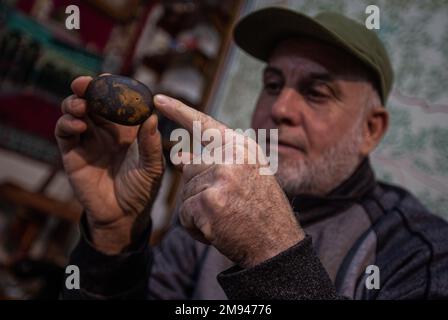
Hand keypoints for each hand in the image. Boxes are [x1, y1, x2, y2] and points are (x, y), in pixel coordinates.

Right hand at [55, 76, 163, 253]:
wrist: (124, 215)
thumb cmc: (142, 190)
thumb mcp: (152, 167)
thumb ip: (151, 144)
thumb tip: (152, 117)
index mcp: (127, 129)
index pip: (117, 102)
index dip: (112, 88)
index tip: (110, 78)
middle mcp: (106, 131)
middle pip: (92, 101)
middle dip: (87, 89)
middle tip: (85, 83)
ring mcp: (88, 140)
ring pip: (75, 112)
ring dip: (74, 103)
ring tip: (81, 106)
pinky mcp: (73, 153)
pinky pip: (65, 132)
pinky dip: (68, 124)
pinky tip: (79, 125)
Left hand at [154, 95, 303, 267]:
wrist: (277, 244)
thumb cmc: (262, 211)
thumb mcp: (245, 178)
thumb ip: (214, 163)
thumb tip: (179, 156)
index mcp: (243, 147)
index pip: (205, 124)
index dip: (179, 110)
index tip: (158, 99)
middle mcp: (232, 156)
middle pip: (190, 168)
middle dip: (199, 189)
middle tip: (227, 206)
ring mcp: (221, 177)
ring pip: (186, 192)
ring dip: (198, 210)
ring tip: (226, 218)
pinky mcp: (208, 202)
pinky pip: (184, 213)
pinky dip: (195, 226)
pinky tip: (218, 230)